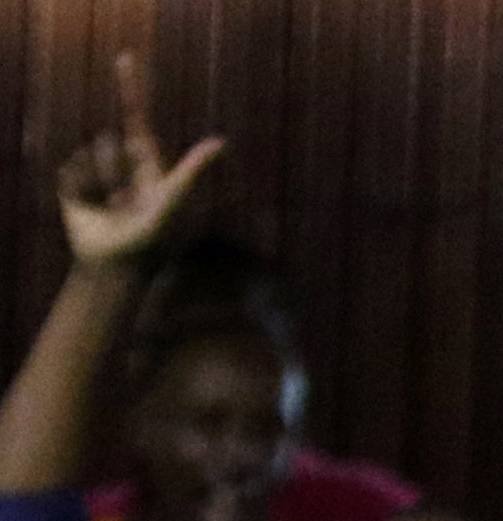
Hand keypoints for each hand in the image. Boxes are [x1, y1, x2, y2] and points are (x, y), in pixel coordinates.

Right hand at [57, 54, 224, 267]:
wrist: (116, 270)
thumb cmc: (152, 242)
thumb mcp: (173, 201)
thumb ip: (193, 171)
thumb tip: (222, 143)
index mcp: (147, 164)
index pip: (139, 119)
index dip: (132, 89)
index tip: (125, 59)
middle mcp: (122, 165)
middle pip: (111, 142)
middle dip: (116, 169)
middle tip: (127, 203)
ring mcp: (97, 174)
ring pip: (93, 154)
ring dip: (102, 183)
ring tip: (113, 209)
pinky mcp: (74, 186)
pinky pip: (72, 169)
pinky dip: (82, 190)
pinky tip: (93, 211)